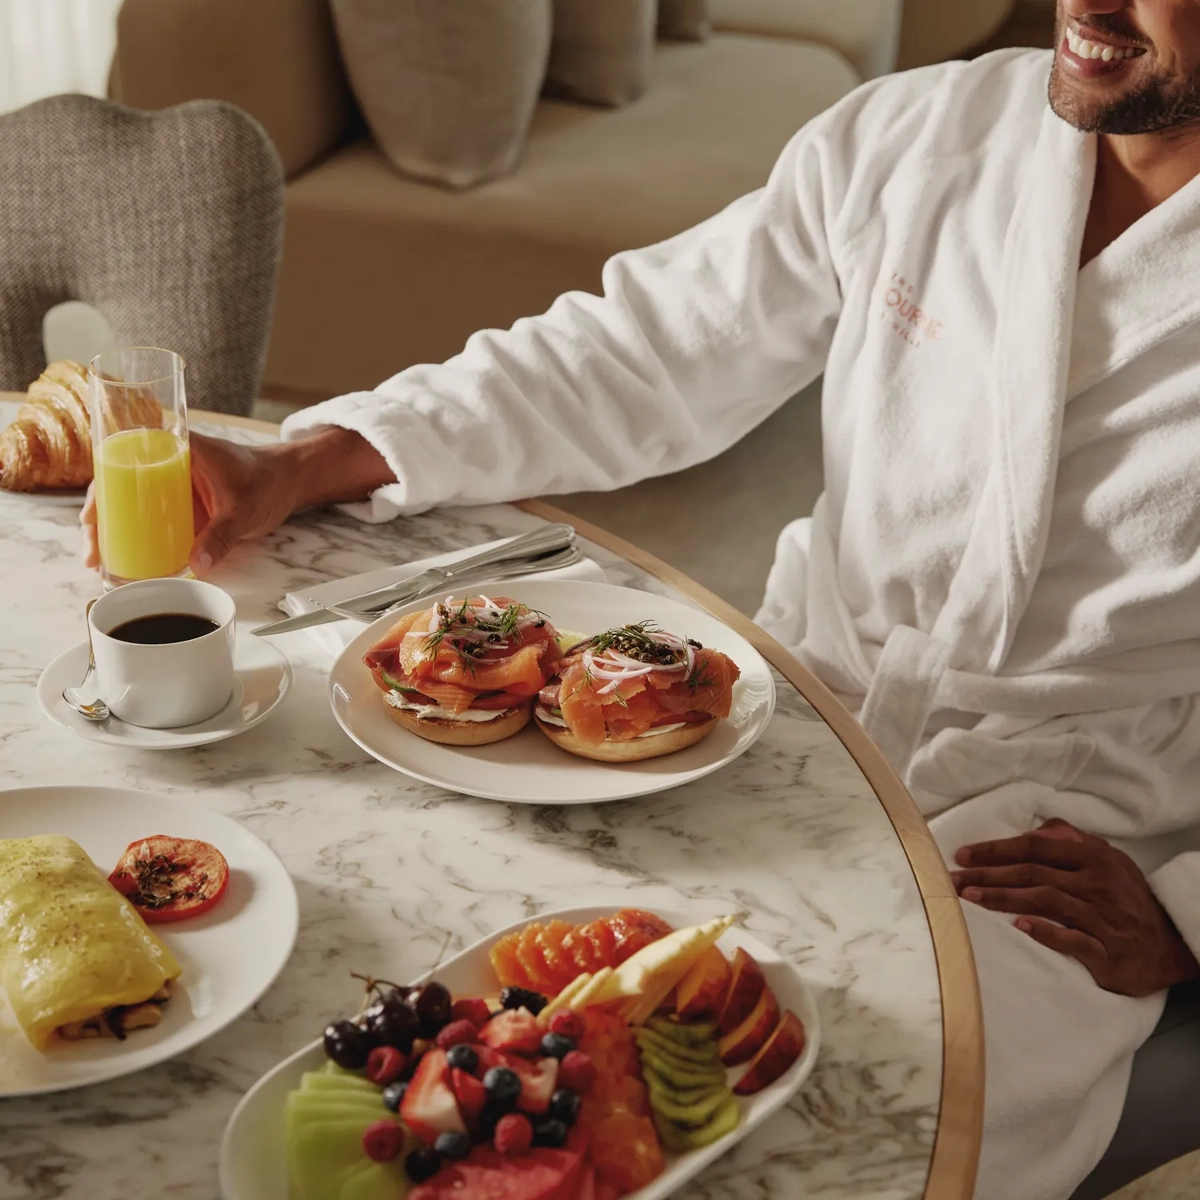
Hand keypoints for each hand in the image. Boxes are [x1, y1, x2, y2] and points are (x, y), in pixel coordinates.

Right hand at [81, 431, 300, 575]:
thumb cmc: (268, 481)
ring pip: (131, 503)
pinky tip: (123, 558)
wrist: (289, 482)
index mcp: (180, 450)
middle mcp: (169, 464)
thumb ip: (222, 537)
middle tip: (91, 550)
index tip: (92, 515)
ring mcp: (172, 486)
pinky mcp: (180, 505)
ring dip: (112, 529)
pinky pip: (150, 517)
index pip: (126, 459)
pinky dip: (135, 535)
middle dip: (99, 517)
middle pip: (119, 485)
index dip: (102, 487)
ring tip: (98, 560)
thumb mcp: (245, 510)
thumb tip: (196, 565)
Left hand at [952, 818, 1199, 995]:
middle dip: (988, 874)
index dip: (996, 850)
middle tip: (953, 879)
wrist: (1171, 944)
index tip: (962, 855)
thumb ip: (1072, 841)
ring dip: (1003, 899)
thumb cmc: (1128, 899)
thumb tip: (1037, 829)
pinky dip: (1045, 932)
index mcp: (1094, 858)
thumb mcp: (1108, 860)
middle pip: (1033, 873)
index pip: (1035, 847)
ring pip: (1046, 902)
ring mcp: (1103, 918)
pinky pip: (1073, 939)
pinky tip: (1019, 927)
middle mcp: (1097, 884)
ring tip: (970, 899)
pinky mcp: (1107, 952)